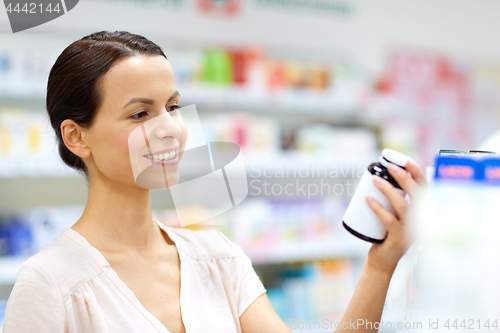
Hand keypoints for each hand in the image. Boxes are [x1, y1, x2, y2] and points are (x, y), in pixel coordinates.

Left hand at [365, 158, 426, 274]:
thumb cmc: (388, 234)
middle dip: (405, 178)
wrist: (384, 261)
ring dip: (389, 191)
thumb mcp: (396, 217)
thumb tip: (381, 177)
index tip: (407, 161)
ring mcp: (411, 231)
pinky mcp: (398, 239)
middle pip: (417, 196)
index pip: (425, 190)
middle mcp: (421, 221)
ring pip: (403, 207)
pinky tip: (368, 199)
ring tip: (375, 180)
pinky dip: (378, 209)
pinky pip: (389, 221)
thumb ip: (395, 202)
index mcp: (422, 213)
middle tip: (390, 167)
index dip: (418, 174)